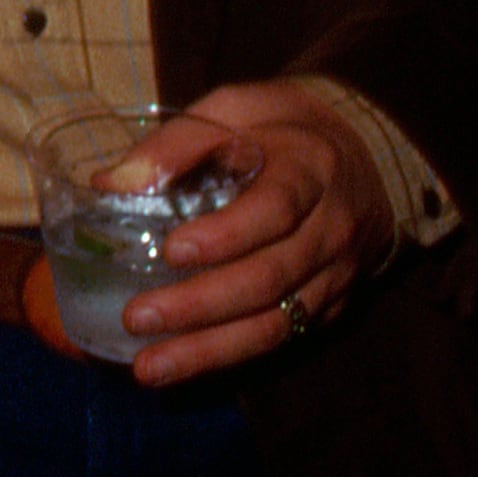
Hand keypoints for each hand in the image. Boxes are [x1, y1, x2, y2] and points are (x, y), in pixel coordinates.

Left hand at [117, 79, 394, 384]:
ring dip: (211, 350)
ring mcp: (334, 275)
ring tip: (151, 368)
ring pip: (276, 323)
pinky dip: (232, 355)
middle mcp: (331, 230)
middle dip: (200, 306)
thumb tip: (109, 185)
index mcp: (311, 171)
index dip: (225, 236)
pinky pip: (284, 338)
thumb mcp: (237, 107)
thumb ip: (178, 143)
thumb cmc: (283, 127)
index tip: (171, 251)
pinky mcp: (329, 305)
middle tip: (138, 319)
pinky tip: (185, 366)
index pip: (273, 210)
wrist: (368, 155)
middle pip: (268, 279)